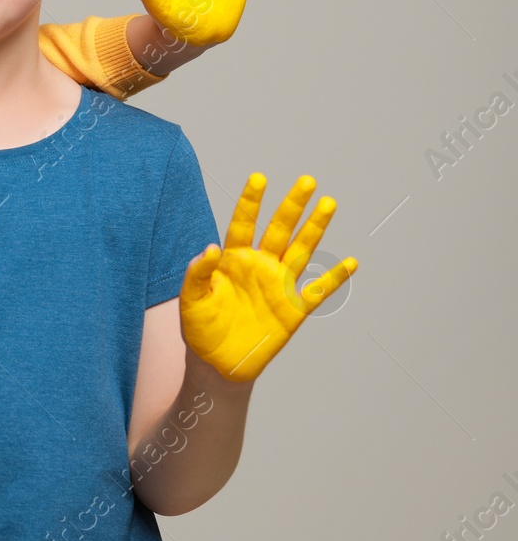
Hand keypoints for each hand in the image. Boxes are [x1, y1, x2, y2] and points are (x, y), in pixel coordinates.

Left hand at [179, 171, 356, 381]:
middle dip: (292, 206)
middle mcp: (259, 266)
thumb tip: (210, 248)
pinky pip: (317, 292)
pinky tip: (351, 262)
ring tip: (328, 203)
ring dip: (315, 228)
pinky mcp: (293, 310)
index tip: (259, 177)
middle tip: (307, 180)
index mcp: (233, 260)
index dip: (250, 202)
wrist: (216, 363)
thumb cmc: (199, 328)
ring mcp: (278, 286)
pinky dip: (333, 278)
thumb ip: (197, 273)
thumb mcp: (190, 300)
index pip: (243, 224)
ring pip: (301, 250)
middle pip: (279, 230)